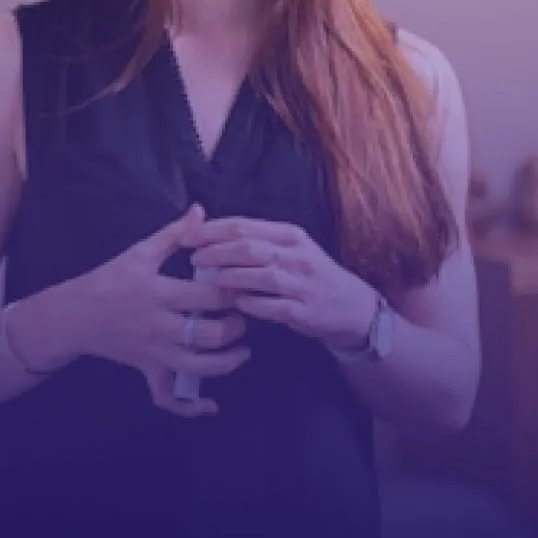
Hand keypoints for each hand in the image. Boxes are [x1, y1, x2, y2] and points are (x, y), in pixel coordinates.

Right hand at [67, 204, 249, 416]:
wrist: (74, 315)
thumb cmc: (108, 280)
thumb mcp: (138, 253)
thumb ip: (174, 235)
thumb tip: (201, 211)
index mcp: (159, 293)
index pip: (209, 297)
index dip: (233, 292)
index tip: (243, 285)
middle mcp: (159, 326)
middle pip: (210, 334)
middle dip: (235, 327)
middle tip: (241, 316)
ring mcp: (154, 352)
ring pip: (199, 368)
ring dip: (227, 363)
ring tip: (241, 350)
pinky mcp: (148, 370)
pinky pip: (169, 397)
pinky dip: (190, 408)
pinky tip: (210, 405)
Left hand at [189, 217, 379, 352]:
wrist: (352, 306)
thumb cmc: (308, 273)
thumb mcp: (288, 248)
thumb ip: (253, 238)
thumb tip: (204, 227)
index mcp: (289, 235)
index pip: (243, 226)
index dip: (211, 230)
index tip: (186, 236)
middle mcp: (297, 256)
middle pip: (249, 248)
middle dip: (216, 252)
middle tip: (194, 258)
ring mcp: (303, 284)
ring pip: (260, 276)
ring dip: (230, 277)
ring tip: (208, 279)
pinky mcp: (305, 311)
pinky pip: (272, 306)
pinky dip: (251, 304)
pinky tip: (234, 303)